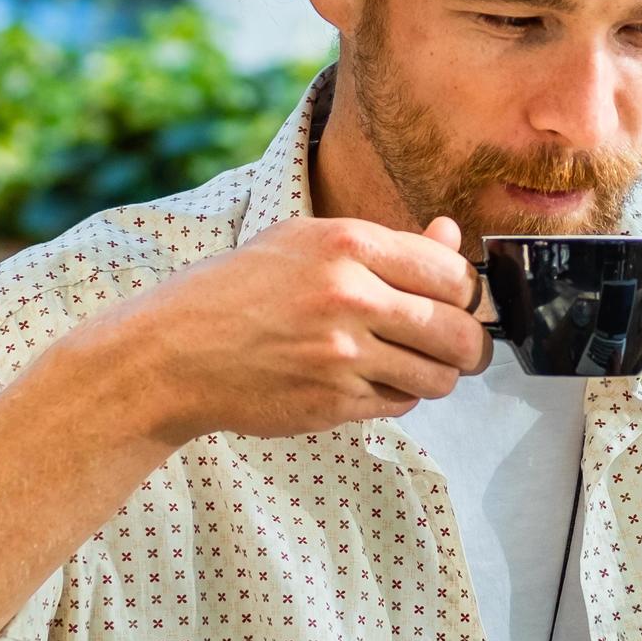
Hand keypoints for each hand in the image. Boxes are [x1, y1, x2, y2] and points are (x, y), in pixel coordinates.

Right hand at [112, 215, 489, 444]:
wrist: (173, 352)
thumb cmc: (238, 290)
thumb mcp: (305, 242)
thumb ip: (387, 244)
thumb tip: (451, 235)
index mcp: (348, 245)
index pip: (454, 274)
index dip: (465, 293)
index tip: (456, 301)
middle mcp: (351, 297)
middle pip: (460, 331)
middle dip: (468, 343)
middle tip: (457, 344)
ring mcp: (342, 355)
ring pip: (438, 377)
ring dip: (436, 375)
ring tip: (411, 364)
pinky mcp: (333, 402)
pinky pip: (400, 405)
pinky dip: (396, 396)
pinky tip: (368, 380)